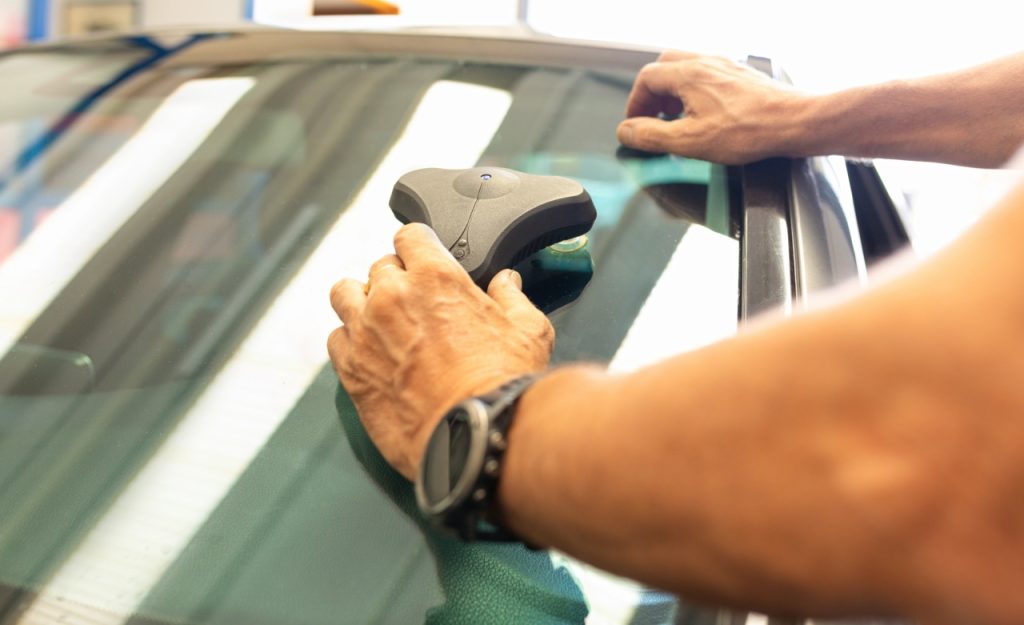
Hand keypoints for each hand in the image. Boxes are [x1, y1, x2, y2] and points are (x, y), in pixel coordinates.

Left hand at [327, 223, 554, 480]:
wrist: (477, 438)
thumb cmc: (503, 385)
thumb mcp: (528, 330)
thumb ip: (512, 297)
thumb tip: (506, 282)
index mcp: (435, 276)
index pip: (409, 235)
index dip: (419, 248)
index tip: (424, 262)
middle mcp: (392, 297)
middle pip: (379, 267)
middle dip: (396, 281)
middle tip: (414, 306)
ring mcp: (365, 332)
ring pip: (344, 294)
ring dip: (361, 302)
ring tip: (380, 322)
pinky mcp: (351, 370)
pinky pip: (335, 339)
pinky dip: (349, 343)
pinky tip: (370, 356)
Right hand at [616, 50, 809, 163]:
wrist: (793, 122)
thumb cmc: (749, 130)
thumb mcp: (689, 141)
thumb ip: (651, 136)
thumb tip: (626, 132)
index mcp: (688, 75)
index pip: (646, 79)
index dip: (634, 103)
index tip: (635, 124)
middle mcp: (705, 63)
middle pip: (664, 66)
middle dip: (652, 92)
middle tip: (651, 117)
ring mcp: (724, 66)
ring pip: (685, 67)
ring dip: (672, 90)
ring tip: (674, 116)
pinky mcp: (739, 75)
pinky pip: (706, 74)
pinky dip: (693, 90)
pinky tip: (701, 112)